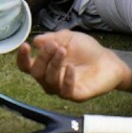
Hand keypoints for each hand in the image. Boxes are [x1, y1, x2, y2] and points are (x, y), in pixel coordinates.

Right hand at [17, 31, 131, 102]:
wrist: (108, 61)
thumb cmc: (86, 50)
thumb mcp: (69, 38)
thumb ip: (53, 38)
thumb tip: (36, 41)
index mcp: (45, 65)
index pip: (26, 66)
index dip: (22, 58)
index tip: (26, 46)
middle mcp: (50, 79)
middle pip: (37, 73)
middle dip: (43, 58)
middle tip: (54, 45)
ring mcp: (62, 88)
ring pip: (49, 81)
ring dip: (54, 65)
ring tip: (63, 50)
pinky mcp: (76, 95)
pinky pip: (66, 91)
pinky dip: (67, 79)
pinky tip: (71, 68)